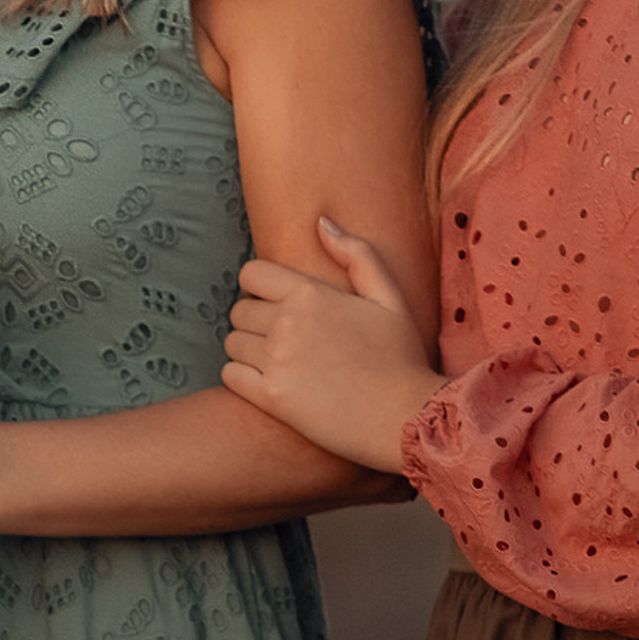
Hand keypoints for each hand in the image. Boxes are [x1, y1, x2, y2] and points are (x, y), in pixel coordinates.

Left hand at [222, 220, 444, 473]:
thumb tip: (320, 221)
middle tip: (281, 339)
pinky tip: (268, 384)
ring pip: (232, 343)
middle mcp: (287, 322)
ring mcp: (277, 360)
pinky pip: (230, 375)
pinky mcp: (271, 397)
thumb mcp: (389, 297)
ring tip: (277, 363)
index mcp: (311, 293)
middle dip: (254, 321)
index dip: (259, 288)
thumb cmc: (402, 357)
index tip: (276, 304)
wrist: (408, 418)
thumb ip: (356, 254)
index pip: (250, 274)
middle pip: (238, 311)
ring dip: (247, 350)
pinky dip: (242, 378)